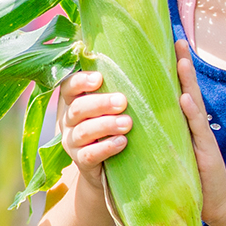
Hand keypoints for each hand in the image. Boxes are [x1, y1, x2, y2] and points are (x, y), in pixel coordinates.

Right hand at [57, 69, 131, 193]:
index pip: (68, 87)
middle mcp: (68, 120)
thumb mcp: (112, 105)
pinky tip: (122, 142)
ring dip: (106, 125)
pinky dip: (106, 147)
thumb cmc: (115, 124)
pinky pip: (89, 154)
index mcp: (73, 101)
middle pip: (77, 108)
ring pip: (83, 131)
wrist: (108, 166)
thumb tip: (157, 59)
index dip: (81, 82)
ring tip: (128, 123)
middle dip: (101, 103)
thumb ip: (119, 85)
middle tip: (123, 101)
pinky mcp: (81, 162)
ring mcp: (72, 142)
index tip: (99, 78)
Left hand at [175, 40, 225, 225]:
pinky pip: (196, 130)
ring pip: (193, 104)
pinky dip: (191, 114)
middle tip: (177, 40)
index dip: (173, 69)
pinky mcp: (204, 151)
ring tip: (182, 60)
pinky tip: (185, 99)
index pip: (177, 91)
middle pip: (188, 89)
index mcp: (183, 123)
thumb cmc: (188, 175)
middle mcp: (194, 124)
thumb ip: (159, 131)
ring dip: (188, 82)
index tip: (166, 44)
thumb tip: (136, 116)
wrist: (214, 203)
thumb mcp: (170, 148)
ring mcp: (201, 136)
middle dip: (183, 64)